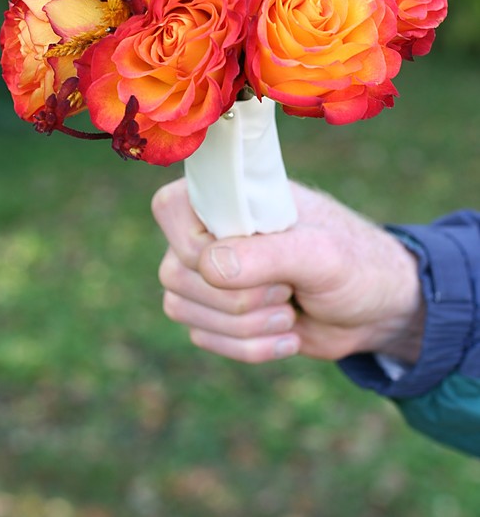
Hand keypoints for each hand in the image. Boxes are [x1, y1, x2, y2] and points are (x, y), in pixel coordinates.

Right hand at [153, 179, 424, 364]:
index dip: (199, 246)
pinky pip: (203, 337)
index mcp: (230, 194)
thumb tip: (207, 268)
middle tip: (287, 289)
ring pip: (180, 308)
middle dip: (239, 297)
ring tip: (289, 312)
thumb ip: (266, 255)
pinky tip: (287, 335)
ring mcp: (207, 273)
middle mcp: (209, 230)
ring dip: (244, 326)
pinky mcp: (216, 312)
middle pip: (176, 272)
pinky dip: (249, 347)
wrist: (374, 308)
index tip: (256, 260)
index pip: (169, 208)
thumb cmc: (353, 262)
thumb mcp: (320, 253)